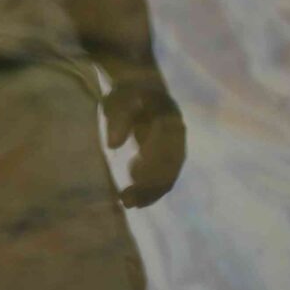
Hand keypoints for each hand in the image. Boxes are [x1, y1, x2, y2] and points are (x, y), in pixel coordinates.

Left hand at [102, 66, 184, 207]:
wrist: (140, 85)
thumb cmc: (127, 92)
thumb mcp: (119, 100)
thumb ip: (118, 120)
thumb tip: (112, 146)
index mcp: (169, 121)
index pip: (163, 151)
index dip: (150, 169)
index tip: (131, 181)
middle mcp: (177, 136)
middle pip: (168, 168)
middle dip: (149, 187)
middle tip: (126, 201)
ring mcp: (175, 146)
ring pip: (169, 176)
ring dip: (151, 193)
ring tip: (129, 203)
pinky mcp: (168, 155)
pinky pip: (165, 177)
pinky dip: (153, 190)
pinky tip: (136, 199)